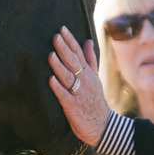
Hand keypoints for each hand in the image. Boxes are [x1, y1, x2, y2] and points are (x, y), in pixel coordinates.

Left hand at [49, 26, 108, 145]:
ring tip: (50, 55)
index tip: (62, 29)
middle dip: (64, 49)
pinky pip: (64, 96)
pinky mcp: (73, 107)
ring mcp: (79, 94)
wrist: (103, 126)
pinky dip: (58, 87)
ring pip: (68, 77)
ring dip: (59, 66)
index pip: (79, 53)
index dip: (70, 41)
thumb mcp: (95, 78)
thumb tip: (87, 40)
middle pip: (73, 62)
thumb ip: (90, 59)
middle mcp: (85, 81)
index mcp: (88, 73)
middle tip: (55, 36)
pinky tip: (50, 79)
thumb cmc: (95, 100)